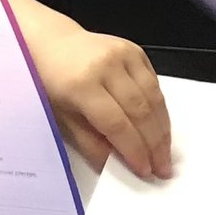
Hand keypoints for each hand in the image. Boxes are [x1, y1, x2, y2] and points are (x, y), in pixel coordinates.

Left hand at [25, 24, 171, 178]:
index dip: (134, 151)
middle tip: (163, 168)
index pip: (117, 124)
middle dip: (155, 144)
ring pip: (154, 97)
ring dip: (163, 128)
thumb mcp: (61, 118)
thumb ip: (90, 143)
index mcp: (82, 85)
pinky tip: (160, 126)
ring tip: (166, 152)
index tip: (145, 171)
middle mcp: (107, 66)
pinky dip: (159, 107)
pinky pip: (154, 83)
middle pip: (140, 111)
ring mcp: (124, 55)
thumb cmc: (49, 83)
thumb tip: (116, 165)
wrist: (51, 43)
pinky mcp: (135, 50)